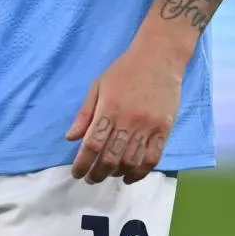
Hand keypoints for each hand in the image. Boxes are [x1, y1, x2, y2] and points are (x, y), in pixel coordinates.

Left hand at [66, 43, 183, 183]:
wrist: (158, 57)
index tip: (77, 173)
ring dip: (117, 173)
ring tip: (108, 175)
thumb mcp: (98, 85)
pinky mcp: (164, 129)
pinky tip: (130, 176)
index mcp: (109, 108)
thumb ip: (84, 113)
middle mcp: (128, 120)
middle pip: (111, 157)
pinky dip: (140, 172)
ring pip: (131, 161)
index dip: (83, 163)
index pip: (93, 144)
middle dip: (98, 173)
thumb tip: (70, 138)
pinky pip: (152, 158)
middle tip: (91, 178)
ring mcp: (148, 126)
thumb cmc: (124, 70)